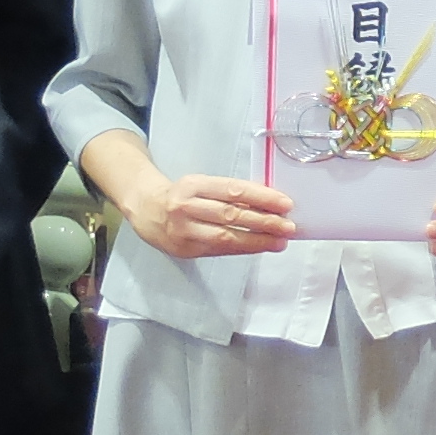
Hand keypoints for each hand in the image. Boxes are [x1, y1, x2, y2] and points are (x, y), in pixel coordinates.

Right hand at [127, 174, 296, 259]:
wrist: (146, 211)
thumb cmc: (181, 196)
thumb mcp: (201, 185)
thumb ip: (228, 193)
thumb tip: (268, 204)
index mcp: (193, 184)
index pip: (233, 190)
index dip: (261, 198)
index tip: (285, 204)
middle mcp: (186, 207)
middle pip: (231, 214)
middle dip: (264, 222)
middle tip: (289, 226)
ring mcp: (184, 231)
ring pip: (226, 236)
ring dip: (257, 240)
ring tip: (280, 241)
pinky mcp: (185, 250)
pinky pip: (219, 250)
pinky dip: (242, 248)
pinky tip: (260, 247)